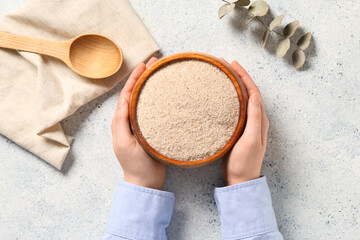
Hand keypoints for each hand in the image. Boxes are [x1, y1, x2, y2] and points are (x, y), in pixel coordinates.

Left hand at [111, 57, 165, 189]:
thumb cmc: (134, 164)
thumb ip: (122, 122)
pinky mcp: (152, 129)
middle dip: (143, 76)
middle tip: (155, 63)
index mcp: (121, 121)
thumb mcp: (125, 143)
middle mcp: (131, 119)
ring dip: (151, 85)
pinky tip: (167, 93)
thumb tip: (124, 100)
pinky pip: (154, 109)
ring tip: (160, 72)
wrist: (146, 181)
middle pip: (136, 93)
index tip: (144, 65)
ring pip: (145, 99)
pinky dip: (158, 98)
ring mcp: (142, 124)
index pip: (127, 94)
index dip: (135, 78)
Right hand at [221, 59, 269, 184]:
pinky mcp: (238, 128)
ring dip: (233, 84)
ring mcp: (246, 123)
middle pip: (247, 91)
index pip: (253, 91)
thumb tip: (255, 96)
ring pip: (241, 98)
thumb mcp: (251, 140)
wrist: (240, 179)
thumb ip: (254, 118)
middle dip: (238, 76)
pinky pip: (235, 107)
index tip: (232, 64)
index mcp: (260, 119)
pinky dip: (229, 97)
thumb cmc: (245, 162)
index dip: (244, 76)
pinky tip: (220, 95)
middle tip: (224, 64)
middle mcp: (255, 118)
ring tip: (222, 74)